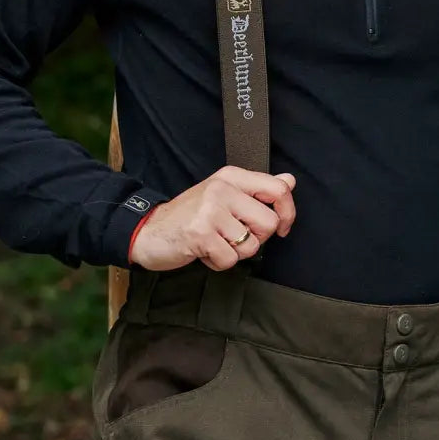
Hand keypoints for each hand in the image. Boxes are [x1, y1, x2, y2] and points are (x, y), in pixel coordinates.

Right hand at [129, 166, 296, 271]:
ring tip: (215, 242)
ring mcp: (210, 211)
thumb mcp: (224, 194)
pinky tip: (205, 251)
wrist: (149, 229)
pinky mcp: (200, 234)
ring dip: (235, 252)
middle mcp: (221, 189)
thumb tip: (289, 180)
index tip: (281, 227)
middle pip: (268, 223)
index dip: (287, 212)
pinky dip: (219, 262)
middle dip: (255, 238)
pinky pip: (230, 259)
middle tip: (233, 236)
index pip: (278, 189)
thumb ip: (257, 189)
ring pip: (250, 245)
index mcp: (231, 177)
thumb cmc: (190, 215)